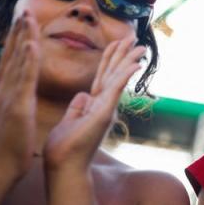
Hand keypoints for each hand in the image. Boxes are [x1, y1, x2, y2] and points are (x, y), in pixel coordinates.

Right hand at [0, 12, 40, 180]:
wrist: (0, 166)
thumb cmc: (9, 145)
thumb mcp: (11, 117)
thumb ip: (11, 100)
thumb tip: (8, 90)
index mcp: (6, 93)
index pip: (12, 63)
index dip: (17, 43)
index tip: (23, 25)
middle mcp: (4, 90)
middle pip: (12, 56)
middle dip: (18, 34)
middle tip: (24, 12)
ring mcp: (9, 96)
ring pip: (17, 62)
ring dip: (22, 39)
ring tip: (27, 19)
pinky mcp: (17, 105)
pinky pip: (23, 79)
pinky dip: (26, 60)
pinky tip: (30, 44)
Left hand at [43, 36, 144, 173]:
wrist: (64, 167)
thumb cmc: (64, 149)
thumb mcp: (69, 122)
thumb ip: (77, 107)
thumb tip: (82, 95)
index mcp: (95, 105)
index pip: (103, 76)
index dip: (110, 58)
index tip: (117, 42)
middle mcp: (104, 106)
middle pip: (113, 73)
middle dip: (123, 54)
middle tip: (134, 37)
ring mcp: (106, 109)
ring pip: (118, 78)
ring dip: (129, 60)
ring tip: (140, 46)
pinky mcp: (104, 113)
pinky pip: (116, 89)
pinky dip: (124, 75)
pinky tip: (134, 63)